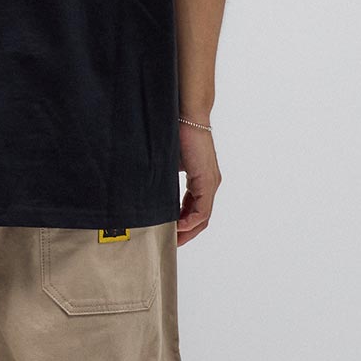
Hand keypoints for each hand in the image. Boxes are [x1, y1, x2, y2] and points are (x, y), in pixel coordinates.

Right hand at [177, 121, 219, 245]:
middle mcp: (209, 184)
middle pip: (201, 218)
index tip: (170, 233)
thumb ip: (165, 179)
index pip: (195, 210)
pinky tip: (178, 226)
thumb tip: (149, 191)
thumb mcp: (168, 164)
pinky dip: (190, 221)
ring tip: (174, 239)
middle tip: (172, 243)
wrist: (187, 116)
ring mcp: (210, 183)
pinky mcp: (207, 180)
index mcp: (201, 180)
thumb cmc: (176, 134)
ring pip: (202, 216)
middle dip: (187, 233)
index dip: (183, 224)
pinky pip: (202, 209)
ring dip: (188, 230)